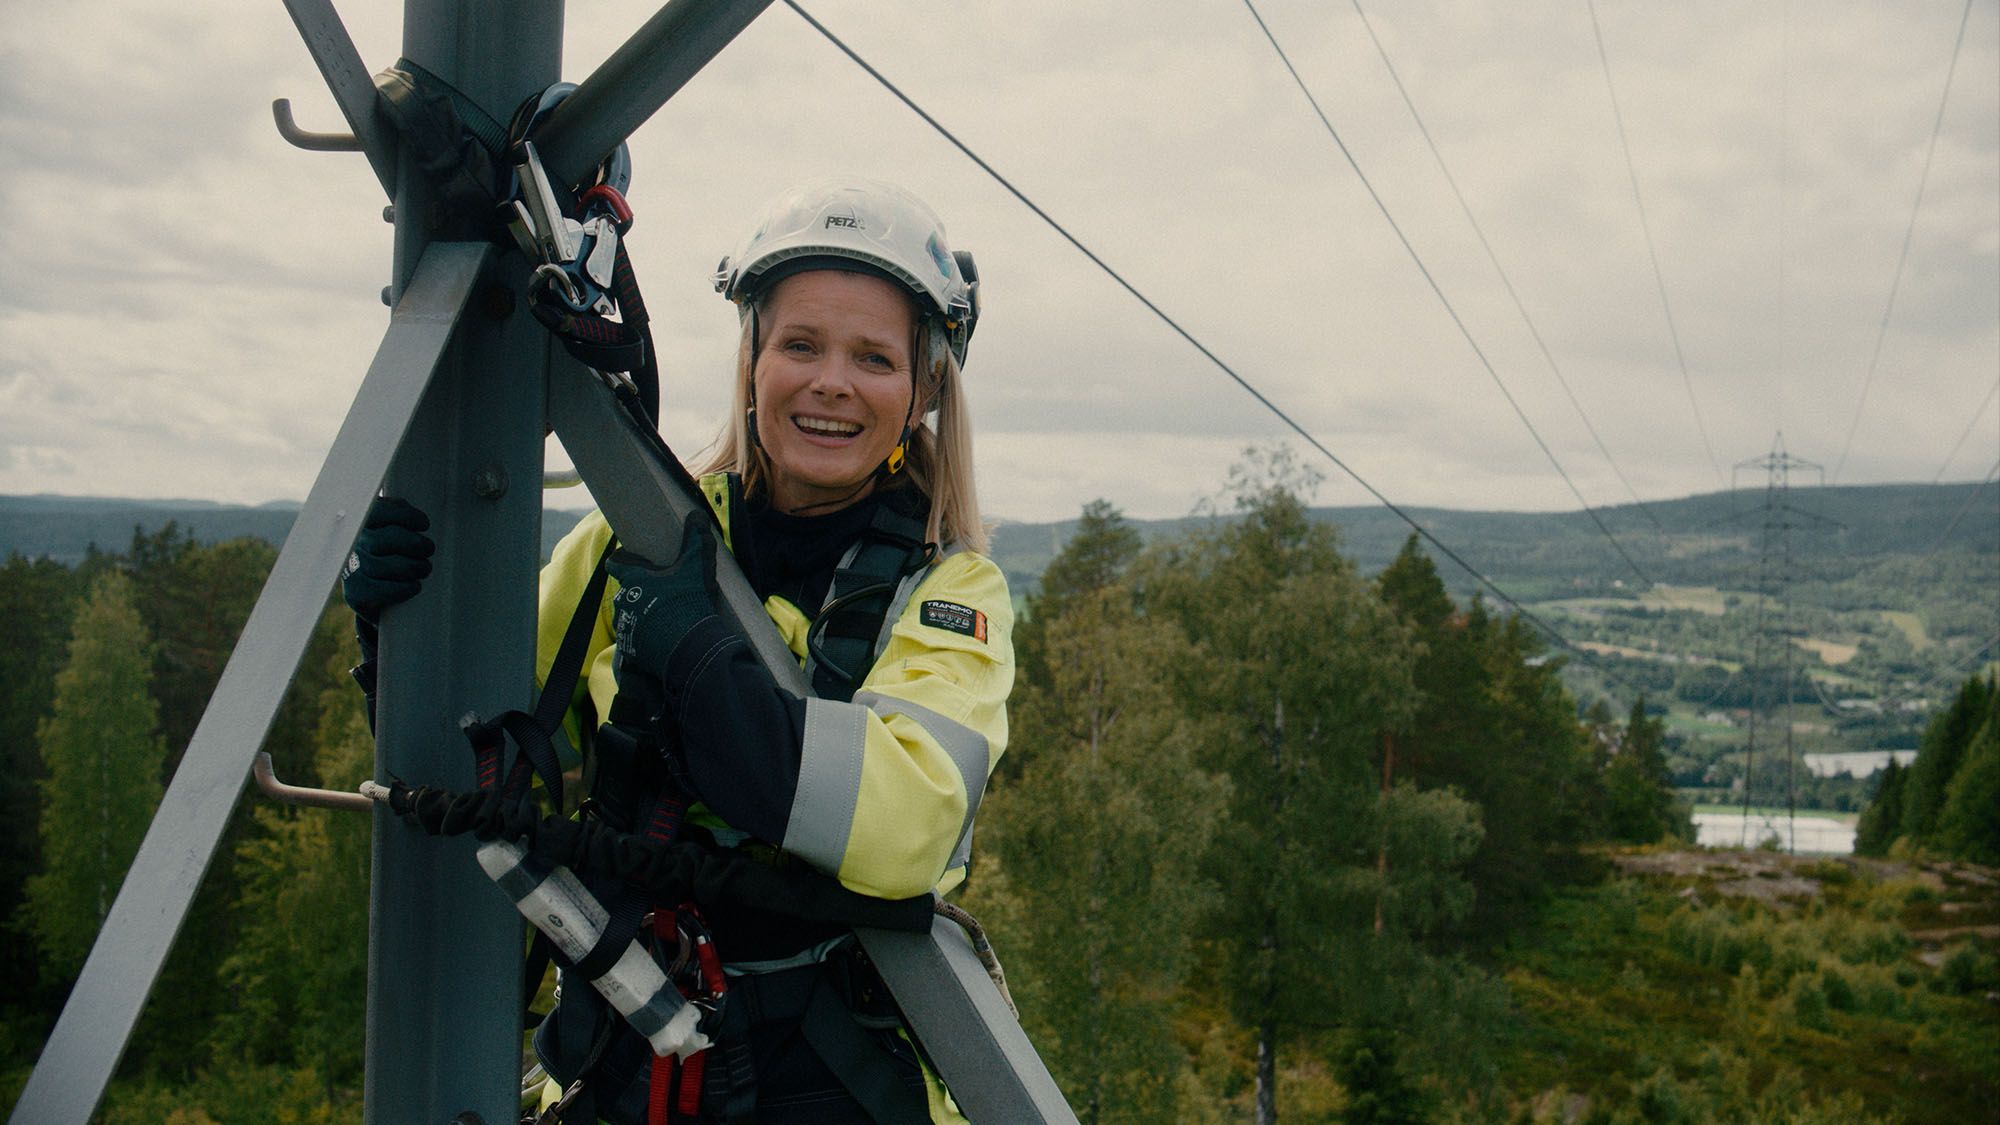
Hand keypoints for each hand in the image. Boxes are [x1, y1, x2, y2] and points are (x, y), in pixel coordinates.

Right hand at [341, 496, 434, 623]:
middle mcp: (353, 544)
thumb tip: (418, 516)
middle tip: (428, 549)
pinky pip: (380, 591)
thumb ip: (399, 511)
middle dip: (416, 544)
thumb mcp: (394, 523)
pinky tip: (414, 585)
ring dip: (414, 567)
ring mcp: (351, 569)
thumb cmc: (392, 548)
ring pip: (386, 565)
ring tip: (424, 568)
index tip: (424, 524)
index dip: (406, 516)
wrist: (374, 589)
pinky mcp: (355, 594)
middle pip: (387, 539)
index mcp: (362, 522)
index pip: (379, 511)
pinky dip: (403, 589)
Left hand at [605, 510, 724, 722]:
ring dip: (644, 614)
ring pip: (630, 615)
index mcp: (633, 579)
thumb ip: (696, 539)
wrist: (689, 648)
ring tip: (668, 618)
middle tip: (664, 591)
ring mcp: (625, 627)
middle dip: (642, 590)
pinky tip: (666, 639)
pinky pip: (635, 640)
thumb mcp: (696, 566)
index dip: (624, 559)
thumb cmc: (688, 601)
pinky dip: (647, 638)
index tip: (636, 561)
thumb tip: (696, 515)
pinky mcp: (631, 650)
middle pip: (627, 590)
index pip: (616, 563)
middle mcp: (623, 602)